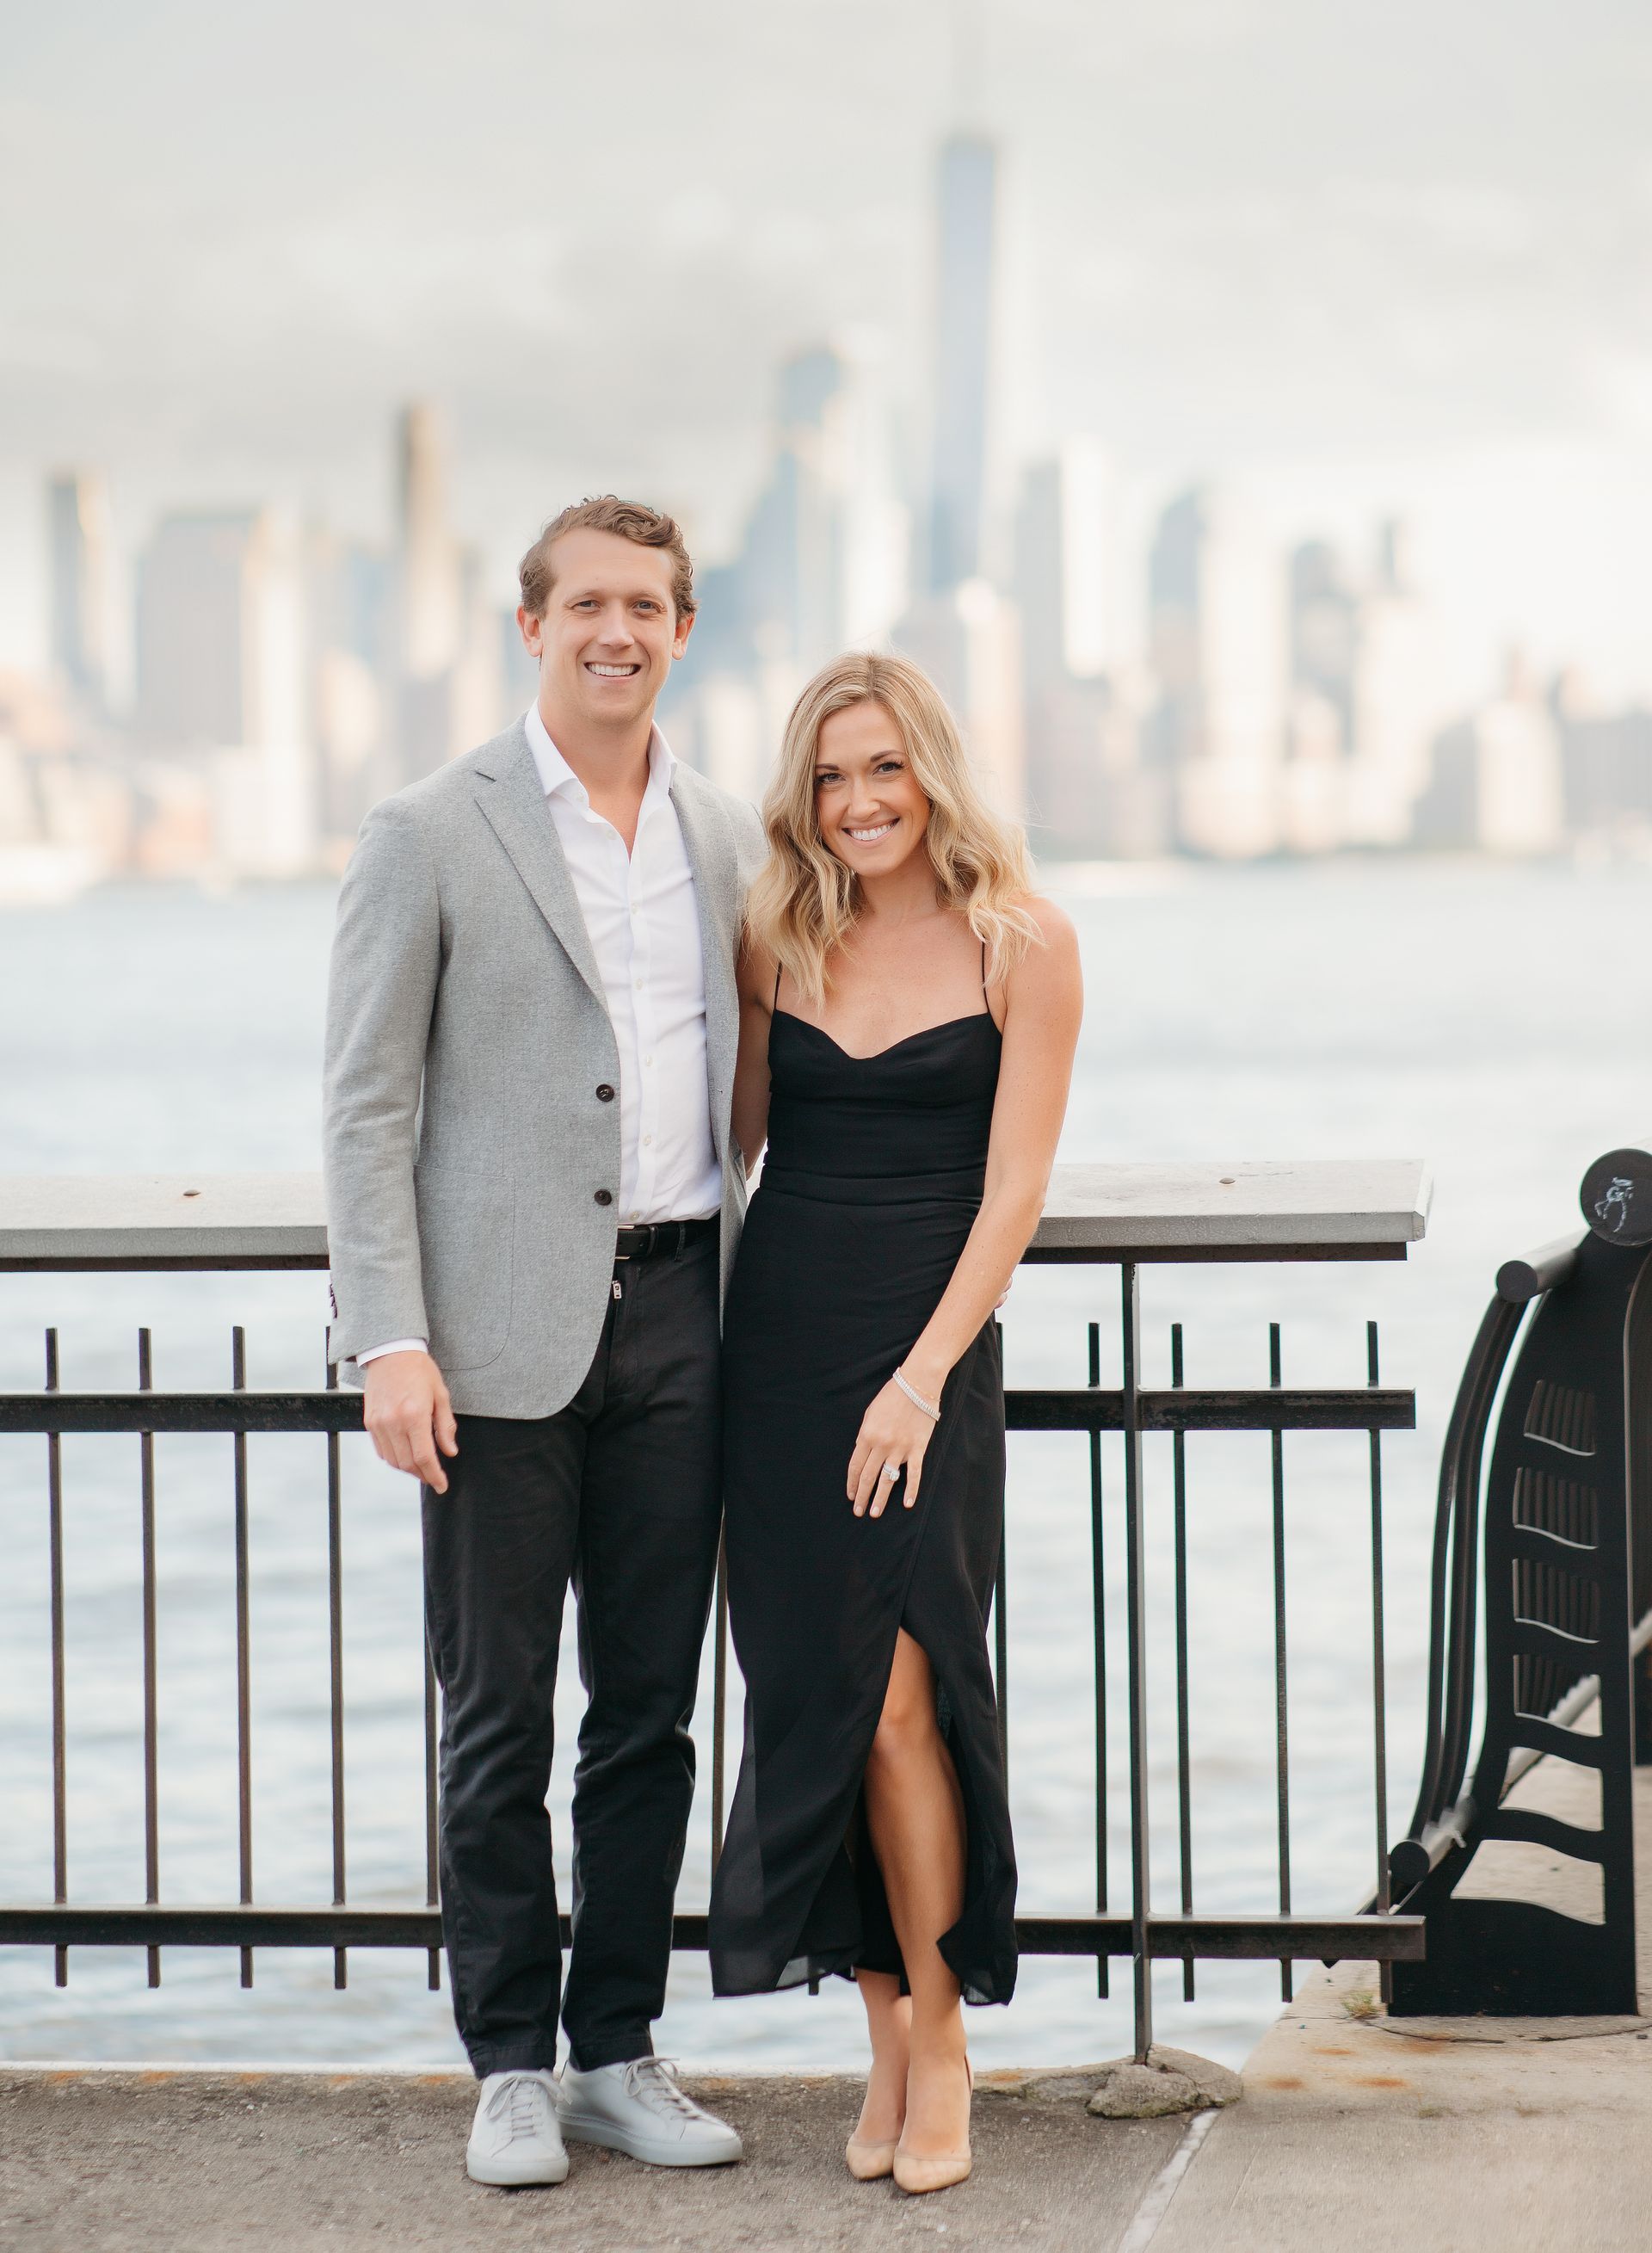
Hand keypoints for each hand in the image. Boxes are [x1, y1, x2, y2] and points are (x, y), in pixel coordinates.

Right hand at [363, 1350, 458, 1491]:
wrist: (391, 1352)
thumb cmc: (419, 1370)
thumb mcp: (441, 1395)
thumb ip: (445, 1426)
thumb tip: (450, 1452)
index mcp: (414, 1415)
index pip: (424, 1457)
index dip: (434, 1475)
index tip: (442, 1485)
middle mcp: (393, 1422)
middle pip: (407, 1463)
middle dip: (423, 1475)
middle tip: (434, 1478)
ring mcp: (379, 1423)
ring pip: (393, 1460)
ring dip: (408, 1469)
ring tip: (422, 1468)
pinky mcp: (370, 1422)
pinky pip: (381, 1450)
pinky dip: (394, 1458)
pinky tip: (406, 1455)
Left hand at [848, 1376, 938, 1517]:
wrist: (918, 1385)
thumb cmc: (892, 1396)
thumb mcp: (870, 1414)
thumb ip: (865, 1435)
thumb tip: (862, 1454)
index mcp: (867, 1435)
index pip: (855, 1467)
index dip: (852, 1483)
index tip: (851, 1496)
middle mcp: (882, 1445)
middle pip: (868, 1476)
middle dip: (862, 1496)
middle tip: (859, 1512)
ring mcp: (900, 1449)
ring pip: (887, 1479)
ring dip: (880, 1498)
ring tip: (875, 1513)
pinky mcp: (917, 1449)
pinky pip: (913, 1474)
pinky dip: (911, 1490)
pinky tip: (906, 1504)